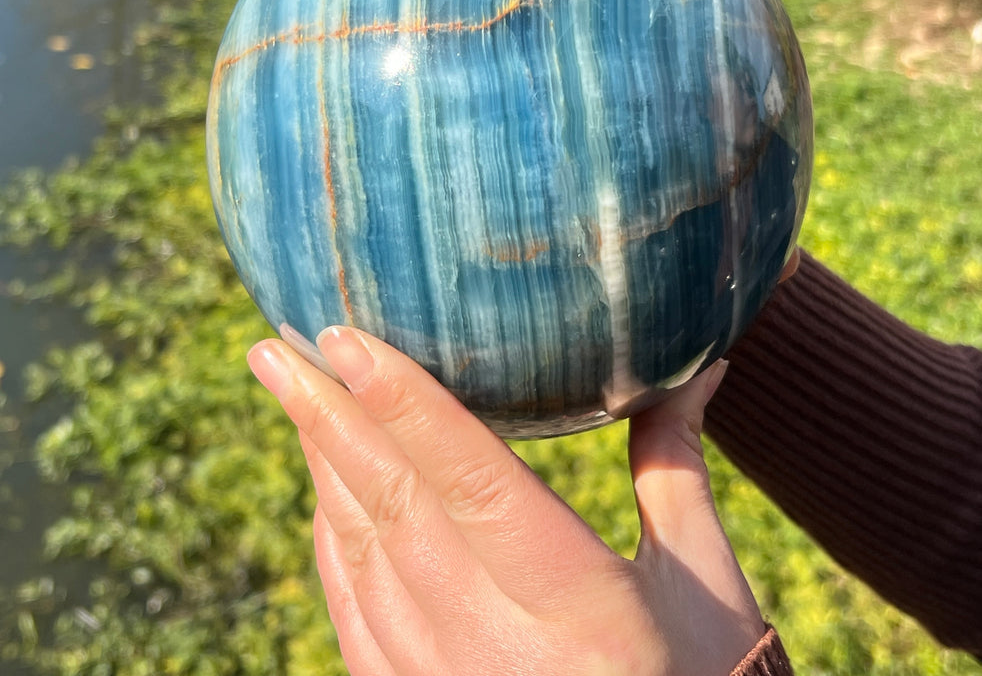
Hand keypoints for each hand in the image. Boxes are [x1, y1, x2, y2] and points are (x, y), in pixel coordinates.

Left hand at [248, 330, 764, 675]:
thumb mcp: (705, 583)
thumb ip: (674, 467)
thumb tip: (695, 369)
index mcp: (580, 606)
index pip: (474, 481)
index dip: (406, 403)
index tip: (346, 336)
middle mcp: (495, 646)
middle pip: (392, 506)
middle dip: (326, 414)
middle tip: (277, 343)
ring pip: (358, 551)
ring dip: (320, 462)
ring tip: (290, 388)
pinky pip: (352, 607)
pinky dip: (331, 533)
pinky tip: (323, 483)